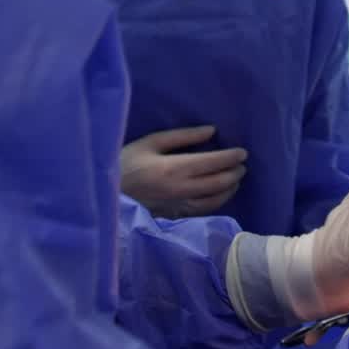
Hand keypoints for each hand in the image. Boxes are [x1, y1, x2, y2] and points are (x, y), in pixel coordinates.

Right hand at [120, 125, 247, 217]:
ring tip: (236, 179)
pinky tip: (221, 195)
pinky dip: (216, 203)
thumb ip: (182, 136)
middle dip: (234, 173)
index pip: (212, 163)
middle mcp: (179, 190)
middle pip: (216, 183)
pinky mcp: (173, 217)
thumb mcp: (151, 142)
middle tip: (243, 164)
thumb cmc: (126, 163)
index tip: (243, 152)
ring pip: (212, 201)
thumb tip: (211, 131)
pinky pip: (201, 212)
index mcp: (174, 168)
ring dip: (229, 189)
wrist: (106, 196)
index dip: (230, 158)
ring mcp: (177, 207)